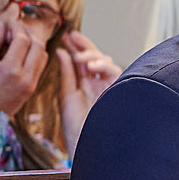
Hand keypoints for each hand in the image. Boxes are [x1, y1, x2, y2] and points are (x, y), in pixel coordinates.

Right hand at [0, 21, 47, 116]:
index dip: (17, 27)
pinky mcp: (34, 87)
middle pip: (38, 44)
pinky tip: (24, 52)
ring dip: (35, 43)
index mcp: (10, 69)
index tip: (9, 22)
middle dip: (28, 33)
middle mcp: (25, 76)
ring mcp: (32, 83)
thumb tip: (3, 24)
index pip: (22, 39)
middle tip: (15, 28)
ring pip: (43, 54)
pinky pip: (41, 65)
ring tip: (19, 39)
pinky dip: (36, 54)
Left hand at [58, 30, 121, 155]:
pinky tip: (92, 66)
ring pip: (105, 61)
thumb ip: (66, 73)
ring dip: (92, 55)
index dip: (76, 47)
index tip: (67, 37)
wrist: (88, 143)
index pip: (83, 61)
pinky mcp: (117, 90)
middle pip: (95, 57)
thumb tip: (61, 52)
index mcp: (86, 85)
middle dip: (85, 45)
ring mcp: (108, 86)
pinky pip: (115, 71)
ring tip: (79, 56)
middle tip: (73, 36)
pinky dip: (104, 66)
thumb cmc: (77, 125)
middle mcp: (98, 84)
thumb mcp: (66, 94)